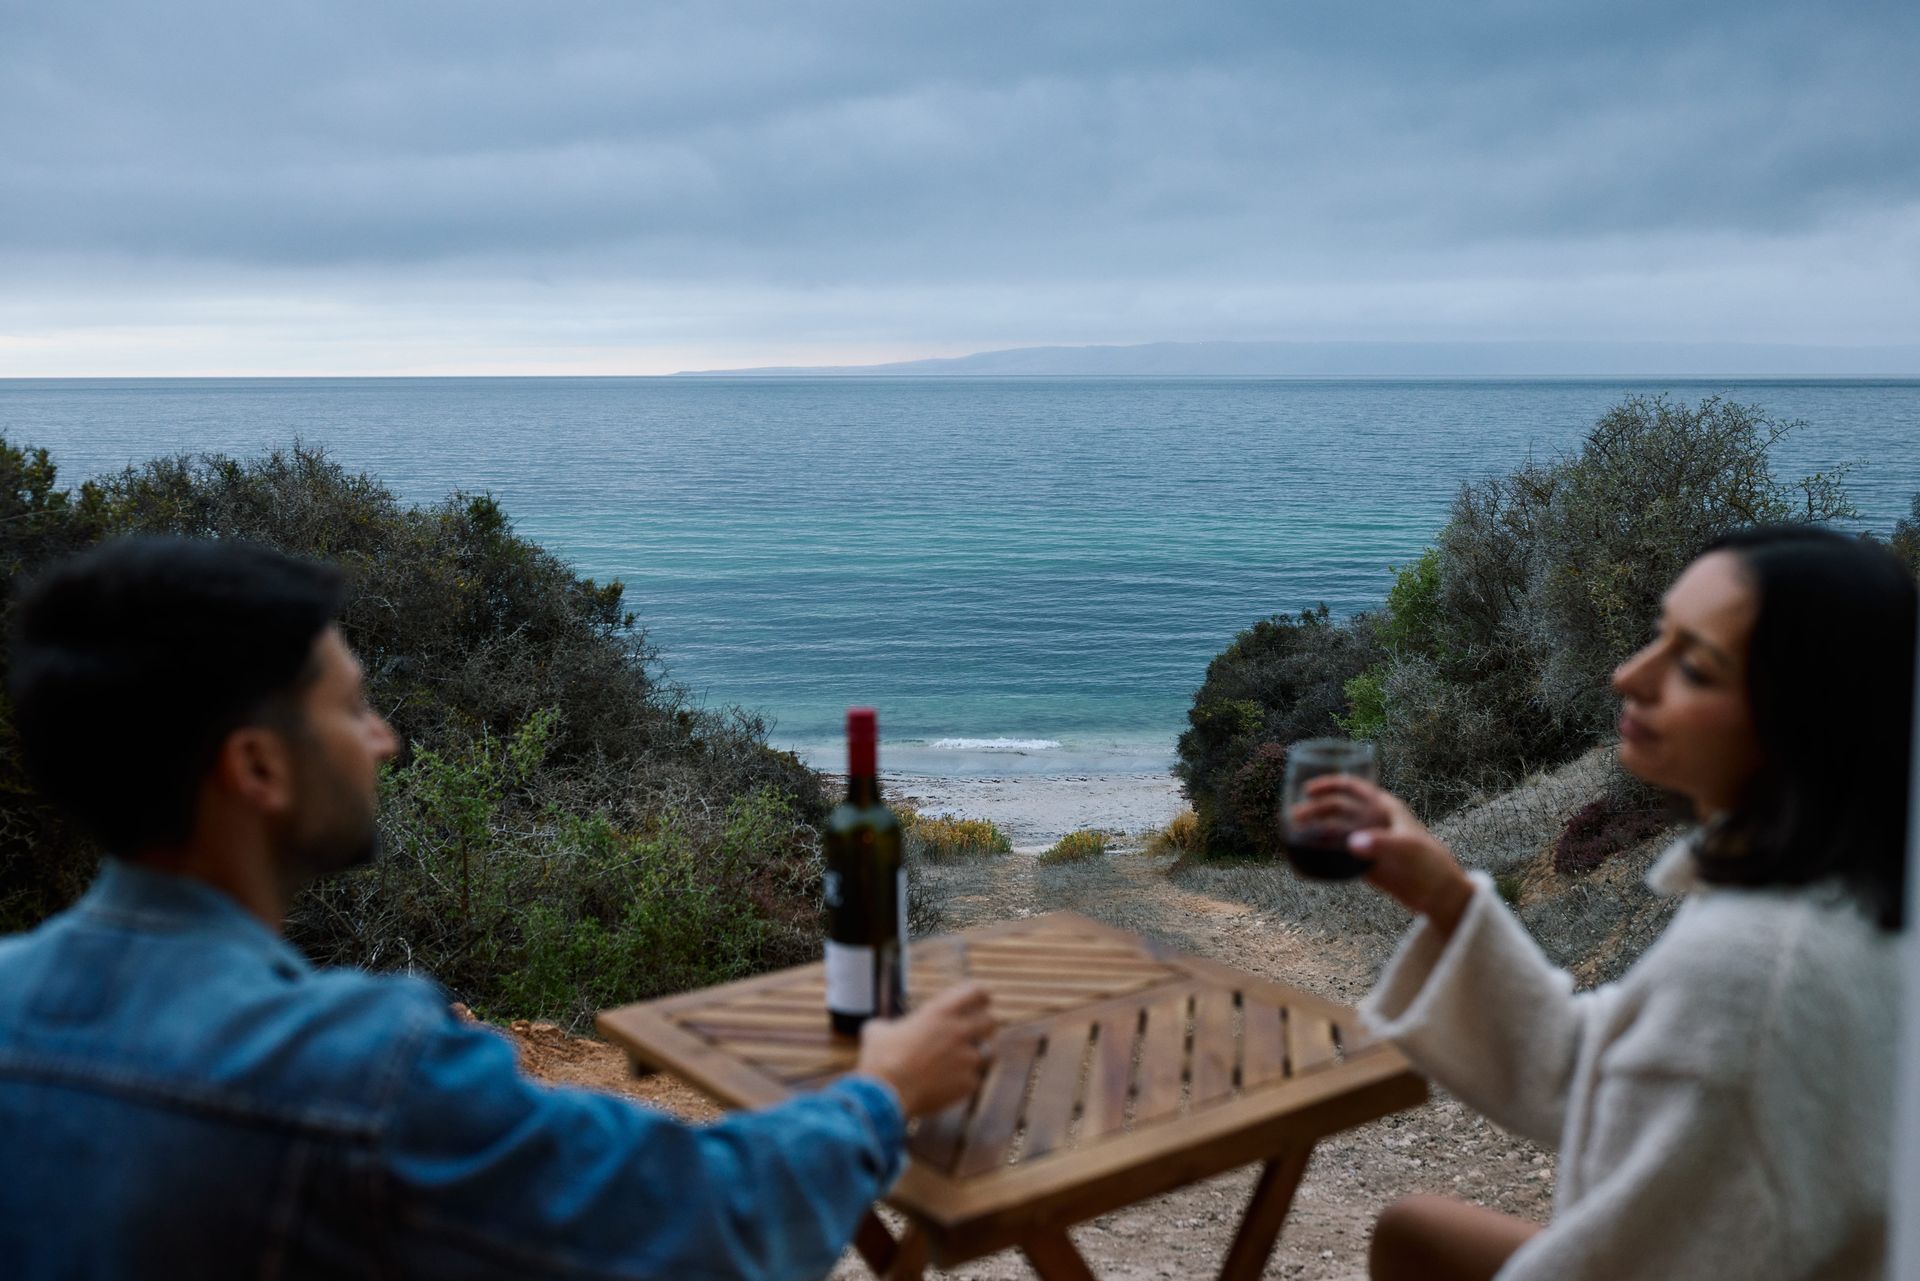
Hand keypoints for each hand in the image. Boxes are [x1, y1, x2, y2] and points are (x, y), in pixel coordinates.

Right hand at [855, 982, 995, 1118]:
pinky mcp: (968, 1084)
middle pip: (991, 1022)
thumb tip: (883, 1029)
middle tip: (972, 1033)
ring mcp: (967, 1059)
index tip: (979, 1001)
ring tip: (958, 1064)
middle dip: (984, 1026)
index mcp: (940, 1012)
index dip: (980, 995)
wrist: (885, 1095)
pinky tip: (948, 1086)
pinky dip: (964, 1083)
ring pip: (986, 1053)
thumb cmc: (880, 1059)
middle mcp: (959, 1032)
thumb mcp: (877, 1030)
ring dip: (974, 1056)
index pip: (977, 992)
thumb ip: (889, 1025)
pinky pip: (974, 1080)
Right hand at [1289, 776, 1475, 935]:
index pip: (1353, 787)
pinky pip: (1338, 852)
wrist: (1439, 894)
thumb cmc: (1430, 864)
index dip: (1330, 784)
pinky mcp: (1365, 862)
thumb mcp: (1407, 850)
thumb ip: (1381, 844)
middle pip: (1338, 808)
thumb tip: (1352, 843)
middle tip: (1294, 816)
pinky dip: (1322, 850)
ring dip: (1314, 829)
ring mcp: (1368, 841)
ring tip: (1293, 833)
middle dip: (1315, 809)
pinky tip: (1307, 854)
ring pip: (1335, 829)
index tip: (1308, 790)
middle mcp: (1374, 820)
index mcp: (1385, 807)